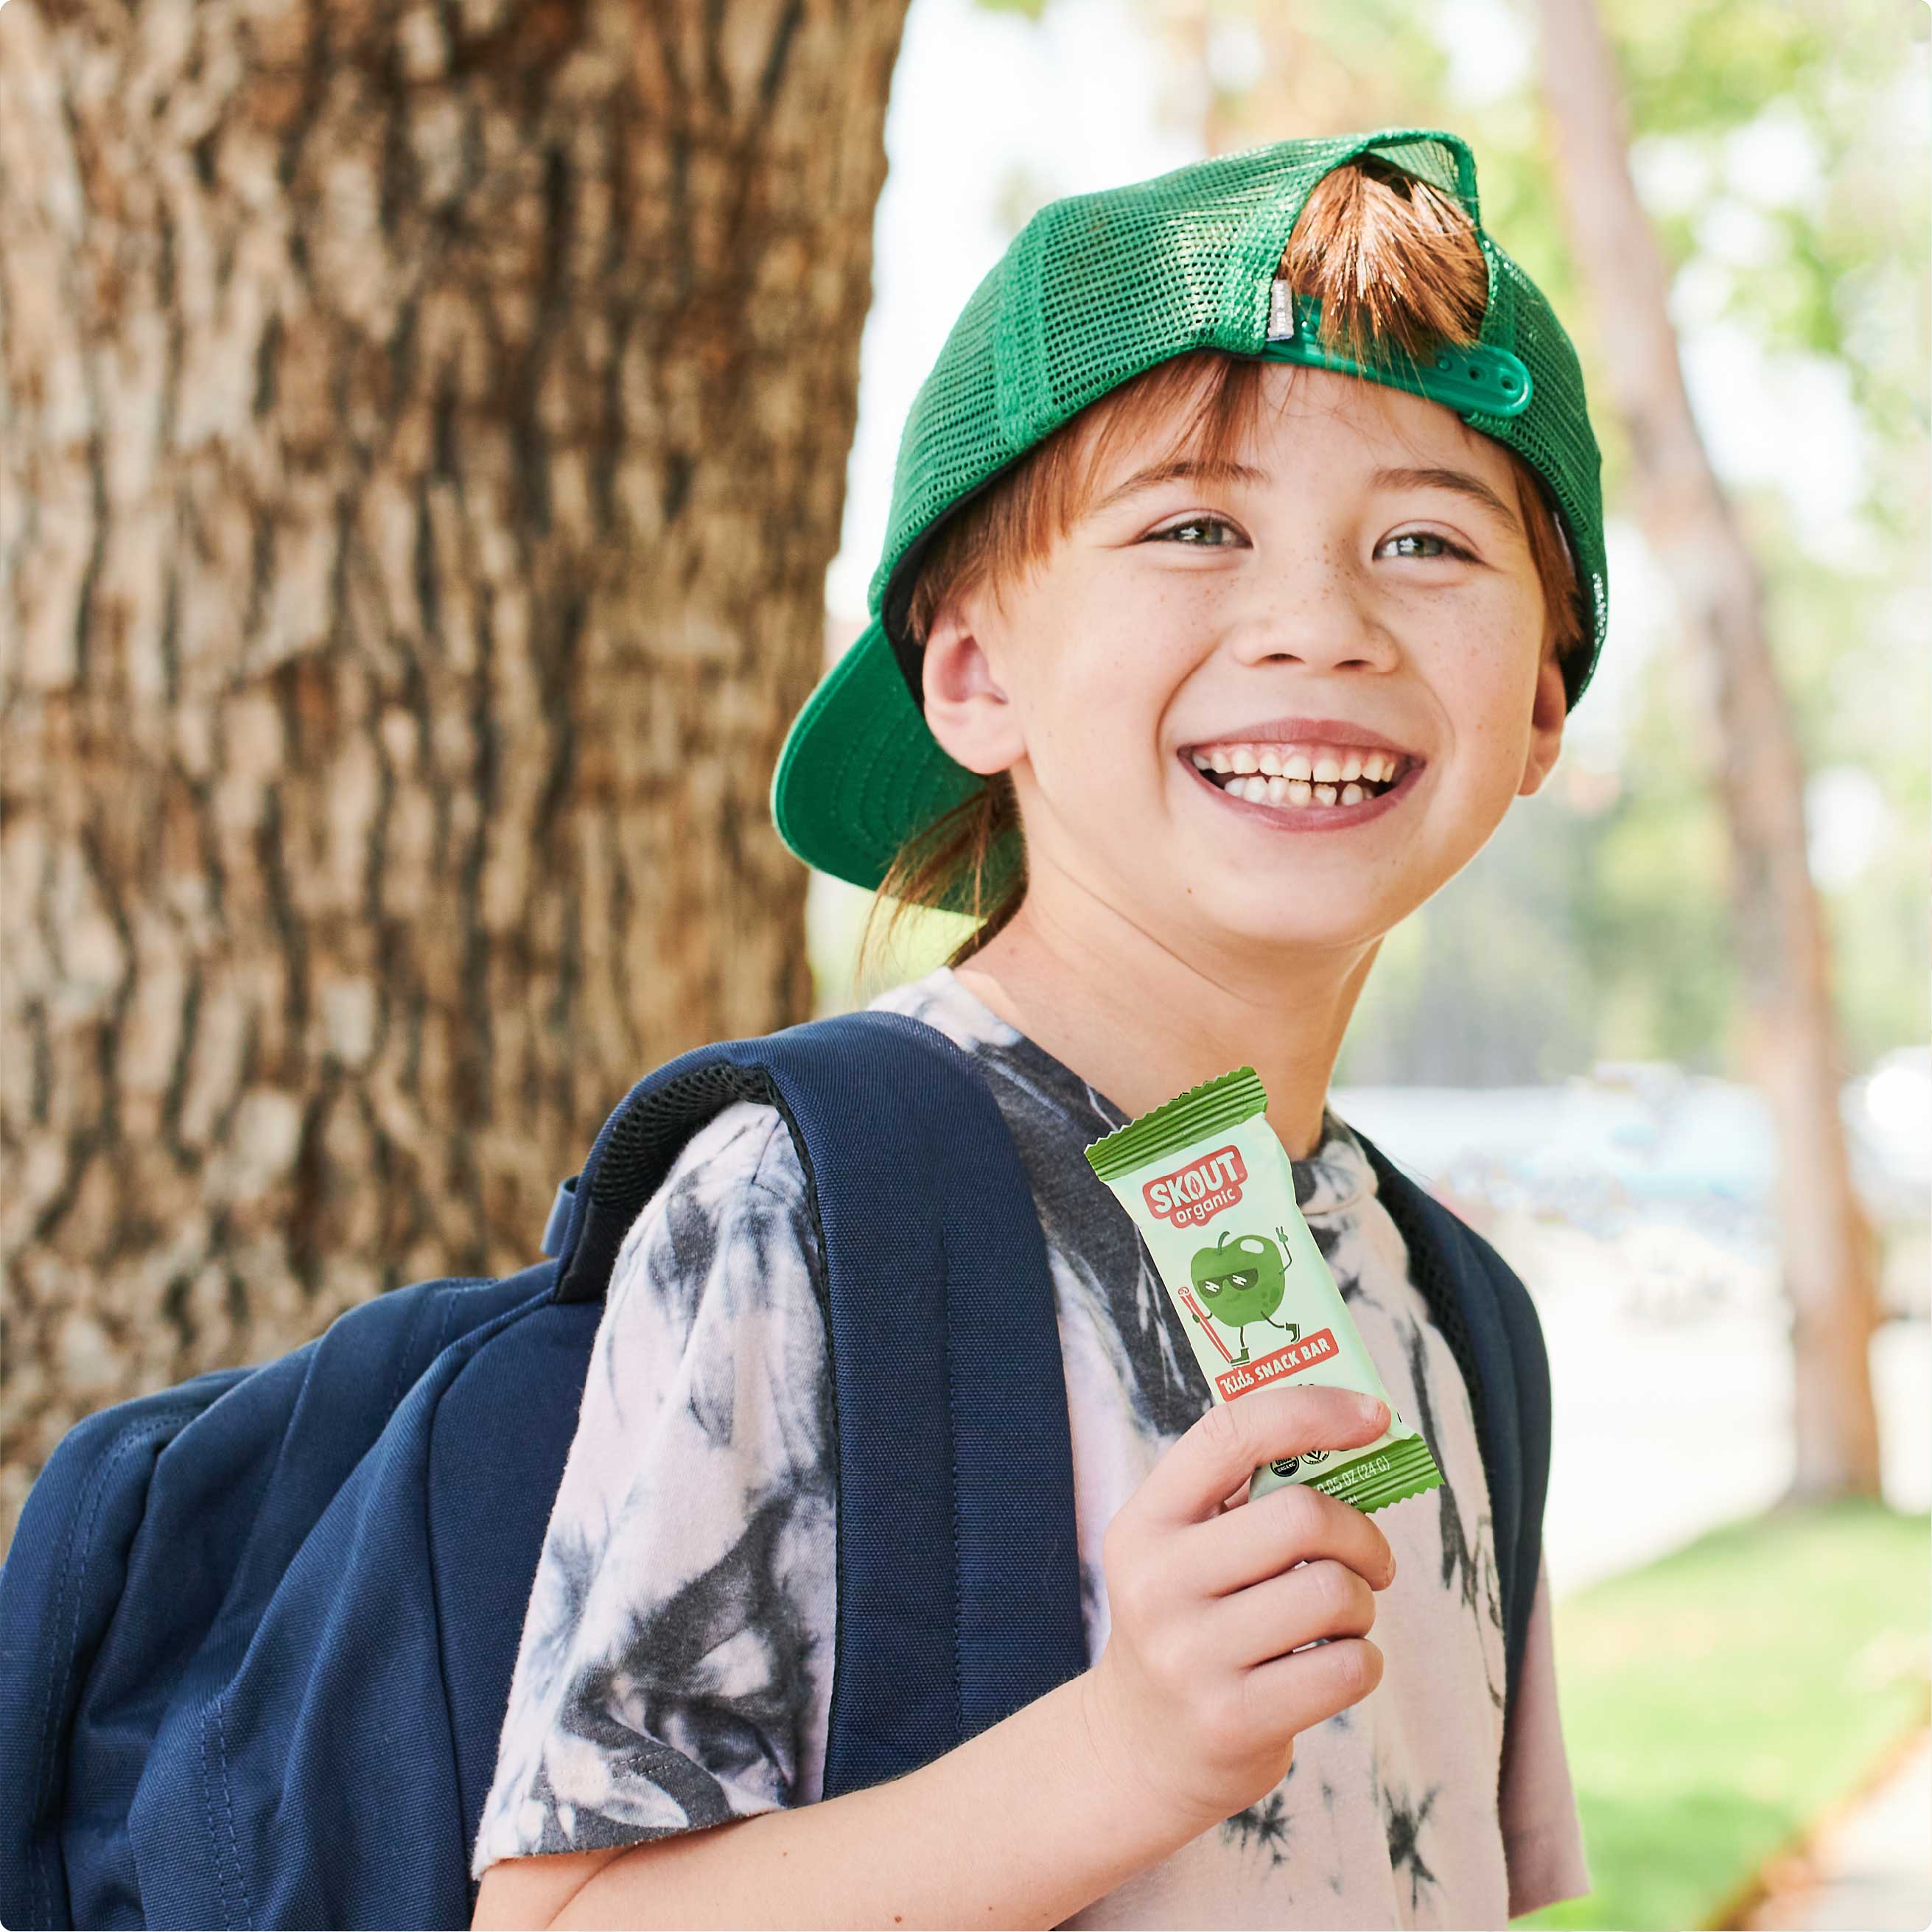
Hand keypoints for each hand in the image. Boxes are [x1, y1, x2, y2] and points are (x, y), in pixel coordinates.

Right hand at [1080, 1384, 1396, 1831]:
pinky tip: (1333, 1666)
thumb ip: (1248, 1495)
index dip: (1312, 1410)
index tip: (1374, 1415)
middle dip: (1360, 1533)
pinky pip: (1347, 1668)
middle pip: (1302, 1517)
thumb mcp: (1187, 1549)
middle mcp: (1158, 1582)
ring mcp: (1191, 1655)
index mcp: (1147, 1521)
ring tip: (1342, 1618)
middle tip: (1370, 1557)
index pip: (1230, 1432)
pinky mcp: (1234, 1719)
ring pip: (1334, 1593)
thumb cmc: (1193, 1621)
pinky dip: (1363, 1661)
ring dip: (1363, 1603)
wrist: (1140, 1747)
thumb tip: (1357, 1433)